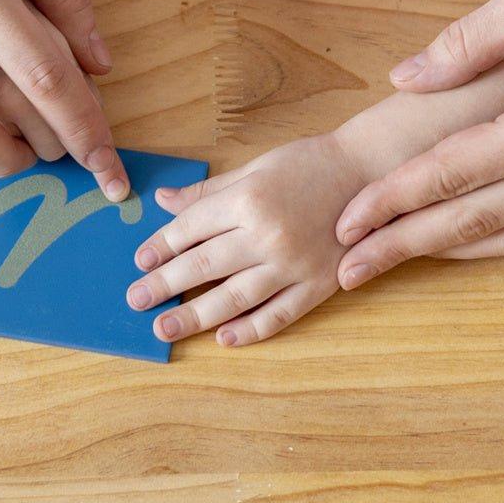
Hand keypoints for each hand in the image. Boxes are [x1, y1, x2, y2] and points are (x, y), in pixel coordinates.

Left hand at [126, 134, 368, 346]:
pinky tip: (223, 339)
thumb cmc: (308, 163)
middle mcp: (267, 234)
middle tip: (135, 300)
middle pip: (203, 266)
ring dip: (194, 316)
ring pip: (233, 298)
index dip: (162, 246)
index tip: (140, 260)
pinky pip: (277, 315)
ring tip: (164, 327)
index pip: (192, 228)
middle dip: (164, 284)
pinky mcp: (317, 285)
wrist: (368, 171)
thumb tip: (163, 200)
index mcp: (249, 198)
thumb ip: (208, 191)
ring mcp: (293, 264)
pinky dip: (249, 331)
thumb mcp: (254, 167)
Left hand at [334, 0, 503, 284]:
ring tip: (391, 258)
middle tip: (347, 268)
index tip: (342, 222)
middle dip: (404, 244)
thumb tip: (401, 80)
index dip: (390, 200)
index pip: (450, 173)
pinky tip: (459, 237)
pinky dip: (494, 236)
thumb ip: (459, 47)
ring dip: (447, 250)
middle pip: (473, 220)